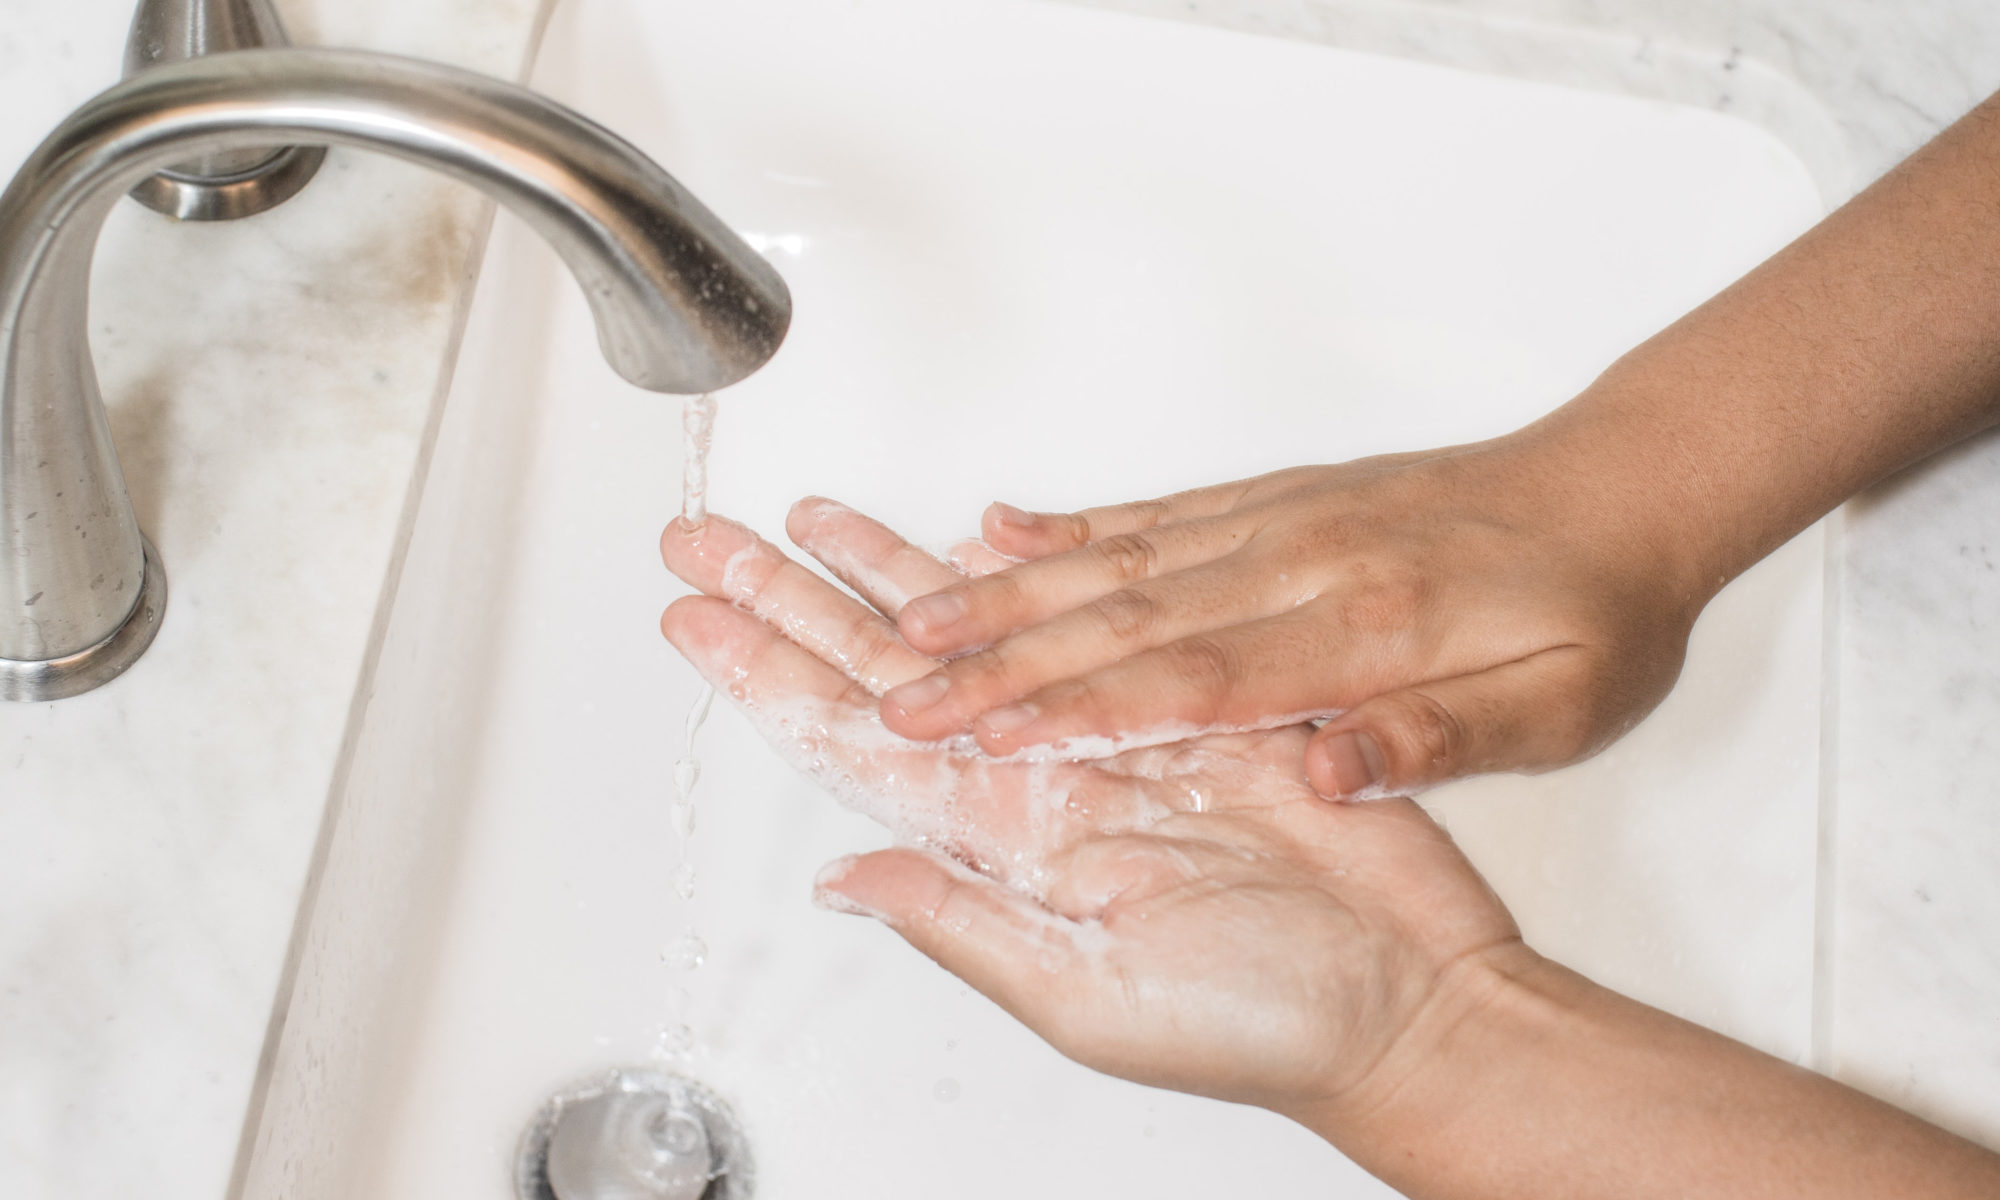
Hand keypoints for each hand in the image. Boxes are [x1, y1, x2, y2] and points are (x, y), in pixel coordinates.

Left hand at [659, 498, 1523, 1117]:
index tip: (697, 616)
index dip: (767, 675)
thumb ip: (962, 927)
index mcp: (1000, 848)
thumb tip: (843, 881)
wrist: (1408, 997)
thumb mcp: (1089, 997)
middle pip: (883, 669)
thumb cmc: (1261, 1025)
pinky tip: (969, 540)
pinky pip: (1082, 616)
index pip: (851, 742)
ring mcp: (1106, 733)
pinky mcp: (1188, 698)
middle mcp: (1036, 781)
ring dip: (888, 570)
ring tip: (816, 514)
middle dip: (793, 599)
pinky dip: (1024, 575)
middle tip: (712, 539)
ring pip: (970, 629)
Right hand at [875, 441, 1711, 798]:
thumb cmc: (1598, 611)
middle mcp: (1303, 562)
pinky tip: (1003, 532)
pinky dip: (1070, 525)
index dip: (1081, 711)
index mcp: (1369, 629)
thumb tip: (1329, 768)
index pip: (1195, 681)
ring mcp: (1282, 520)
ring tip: (913, 622)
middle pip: (1125, 617)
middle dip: (1000, 660)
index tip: (987, 741)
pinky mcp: (1277, 497)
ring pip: (1118, 559)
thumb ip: (1441, 738)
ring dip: (1008, 593)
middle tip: (901, 695)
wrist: (1625, 488)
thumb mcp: (1562, 707)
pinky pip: (1156, 510)